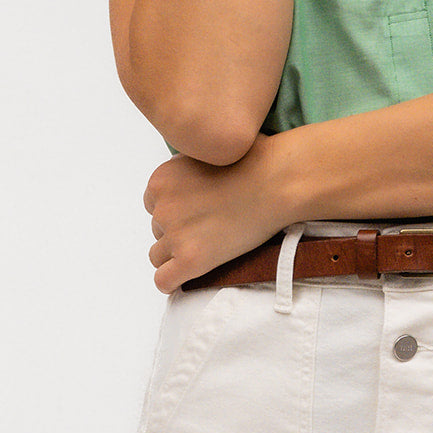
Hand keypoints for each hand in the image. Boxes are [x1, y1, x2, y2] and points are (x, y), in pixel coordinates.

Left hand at [143, 137, 290, 294]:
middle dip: (180, 231)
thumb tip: (187, 182)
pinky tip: (190, 274)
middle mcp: (162, 207)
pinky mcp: (190, 259)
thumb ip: (187, 169)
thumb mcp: (208, 152)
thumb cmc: (255, 162)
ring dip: (178, 255)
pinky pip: (164, 281)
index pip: (153, 205)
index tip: (200, 212)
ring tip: (208, 247)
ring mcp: (175, 234)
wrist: (279, 182)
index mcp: (161, 179)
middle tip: (212, 227)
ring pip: (158, 256)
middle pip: (157, 230)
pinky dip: (173, 281)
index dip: (177, 210)